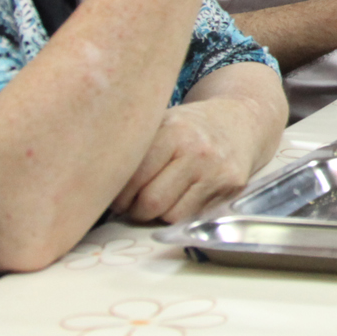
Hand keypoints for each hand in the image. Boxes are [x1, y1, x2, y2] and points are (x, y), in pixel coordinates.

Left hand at [111, 100, 261, 222]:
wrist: (241, 119)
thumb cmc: (189, 126)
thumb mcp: (161, 123)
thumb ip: (135, 148)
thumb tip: (95, 185)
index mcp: (173, 129)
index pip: (132, 178)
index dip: (118, 195)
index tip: (115, 196)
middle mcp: (197, 150)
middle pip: (151, 202)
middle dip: (135, 210)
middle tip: (132, 204)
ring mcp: (217, 170)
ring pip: (171, 215)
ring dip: (158, 214)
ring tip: (157, 198)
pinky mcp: (231, 186)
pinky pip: (193, 215)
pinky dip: (180, 212)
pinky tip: (180, 197)